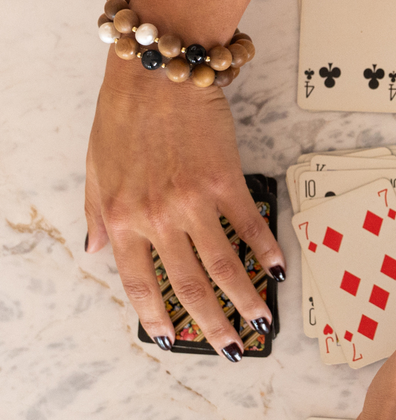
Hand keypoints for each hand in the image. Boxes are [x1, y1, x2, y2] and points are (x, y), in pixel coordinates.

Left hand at [85, 53, 284, 360]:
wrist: (156, 71)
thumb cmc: (123, 115)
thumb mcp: (95, 169)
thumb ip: (96, 215)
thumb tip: (97, 252)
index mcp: (121, 219)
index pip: (139, 284)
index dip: (157, 318)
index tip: (173, 339)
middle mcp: (157, 218)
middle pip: (189, 286)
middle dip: (211, 324)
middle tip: (228, 348)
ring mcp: (194, 202)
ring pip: (224, 266)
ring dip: (245, 299)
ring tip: (260, 322)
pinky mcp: (226, 182)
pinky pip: (249, 226)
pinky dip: (267, 250)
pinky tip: (277, 268)